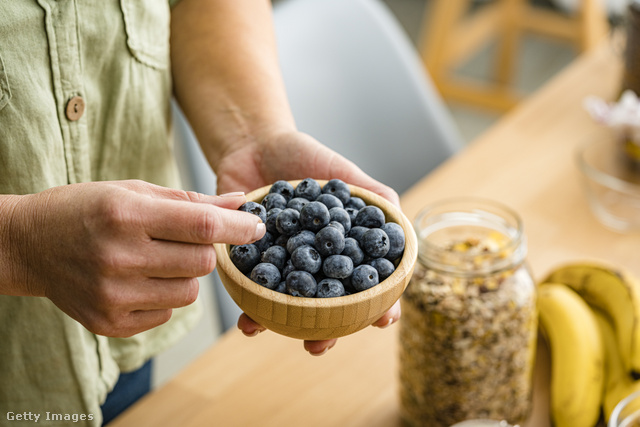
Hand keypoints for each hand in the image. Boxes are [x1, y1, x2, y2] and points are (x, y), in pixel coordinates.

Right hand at [0, 180, 263, 336]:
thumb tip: (241, 202)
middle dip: (206, 250)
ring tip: (157, 259)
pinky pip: (167, 312)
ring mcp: (112, 295)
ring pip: (190, 292)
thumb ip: (190, 200)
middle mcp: (118, 257)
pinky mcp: (109, 323)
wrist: (30, 245)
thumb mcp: (134, 191)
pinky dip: (164, 295)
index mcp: (126, 214)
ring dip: (186, 275)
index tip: (258, 226)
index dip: (238, 228)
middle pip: (202, 263)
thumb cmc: (87, 209)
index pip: (202, 226)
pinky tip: (138, 279)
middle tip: (185, 239)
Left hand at [214, 130, 401, 354]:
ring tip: (284, 339)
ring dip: (286, 328)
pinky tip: (248, 321)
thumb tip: (400, 221)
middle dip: (328, 330)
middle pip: (327, 305)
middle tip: (322, 345)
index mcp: (341, 247)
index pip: (365, 282)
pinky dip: (250, 309)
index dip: (377, 303)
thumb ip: (372, 194)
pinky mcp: (250, 263)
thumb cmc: (303, 157)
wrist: (253, 143)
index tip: (383, 319)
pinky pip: (251, 291)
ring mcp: (282, 265)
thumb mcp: (342, 173)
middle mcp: (314, 262)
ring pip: (289, 306)